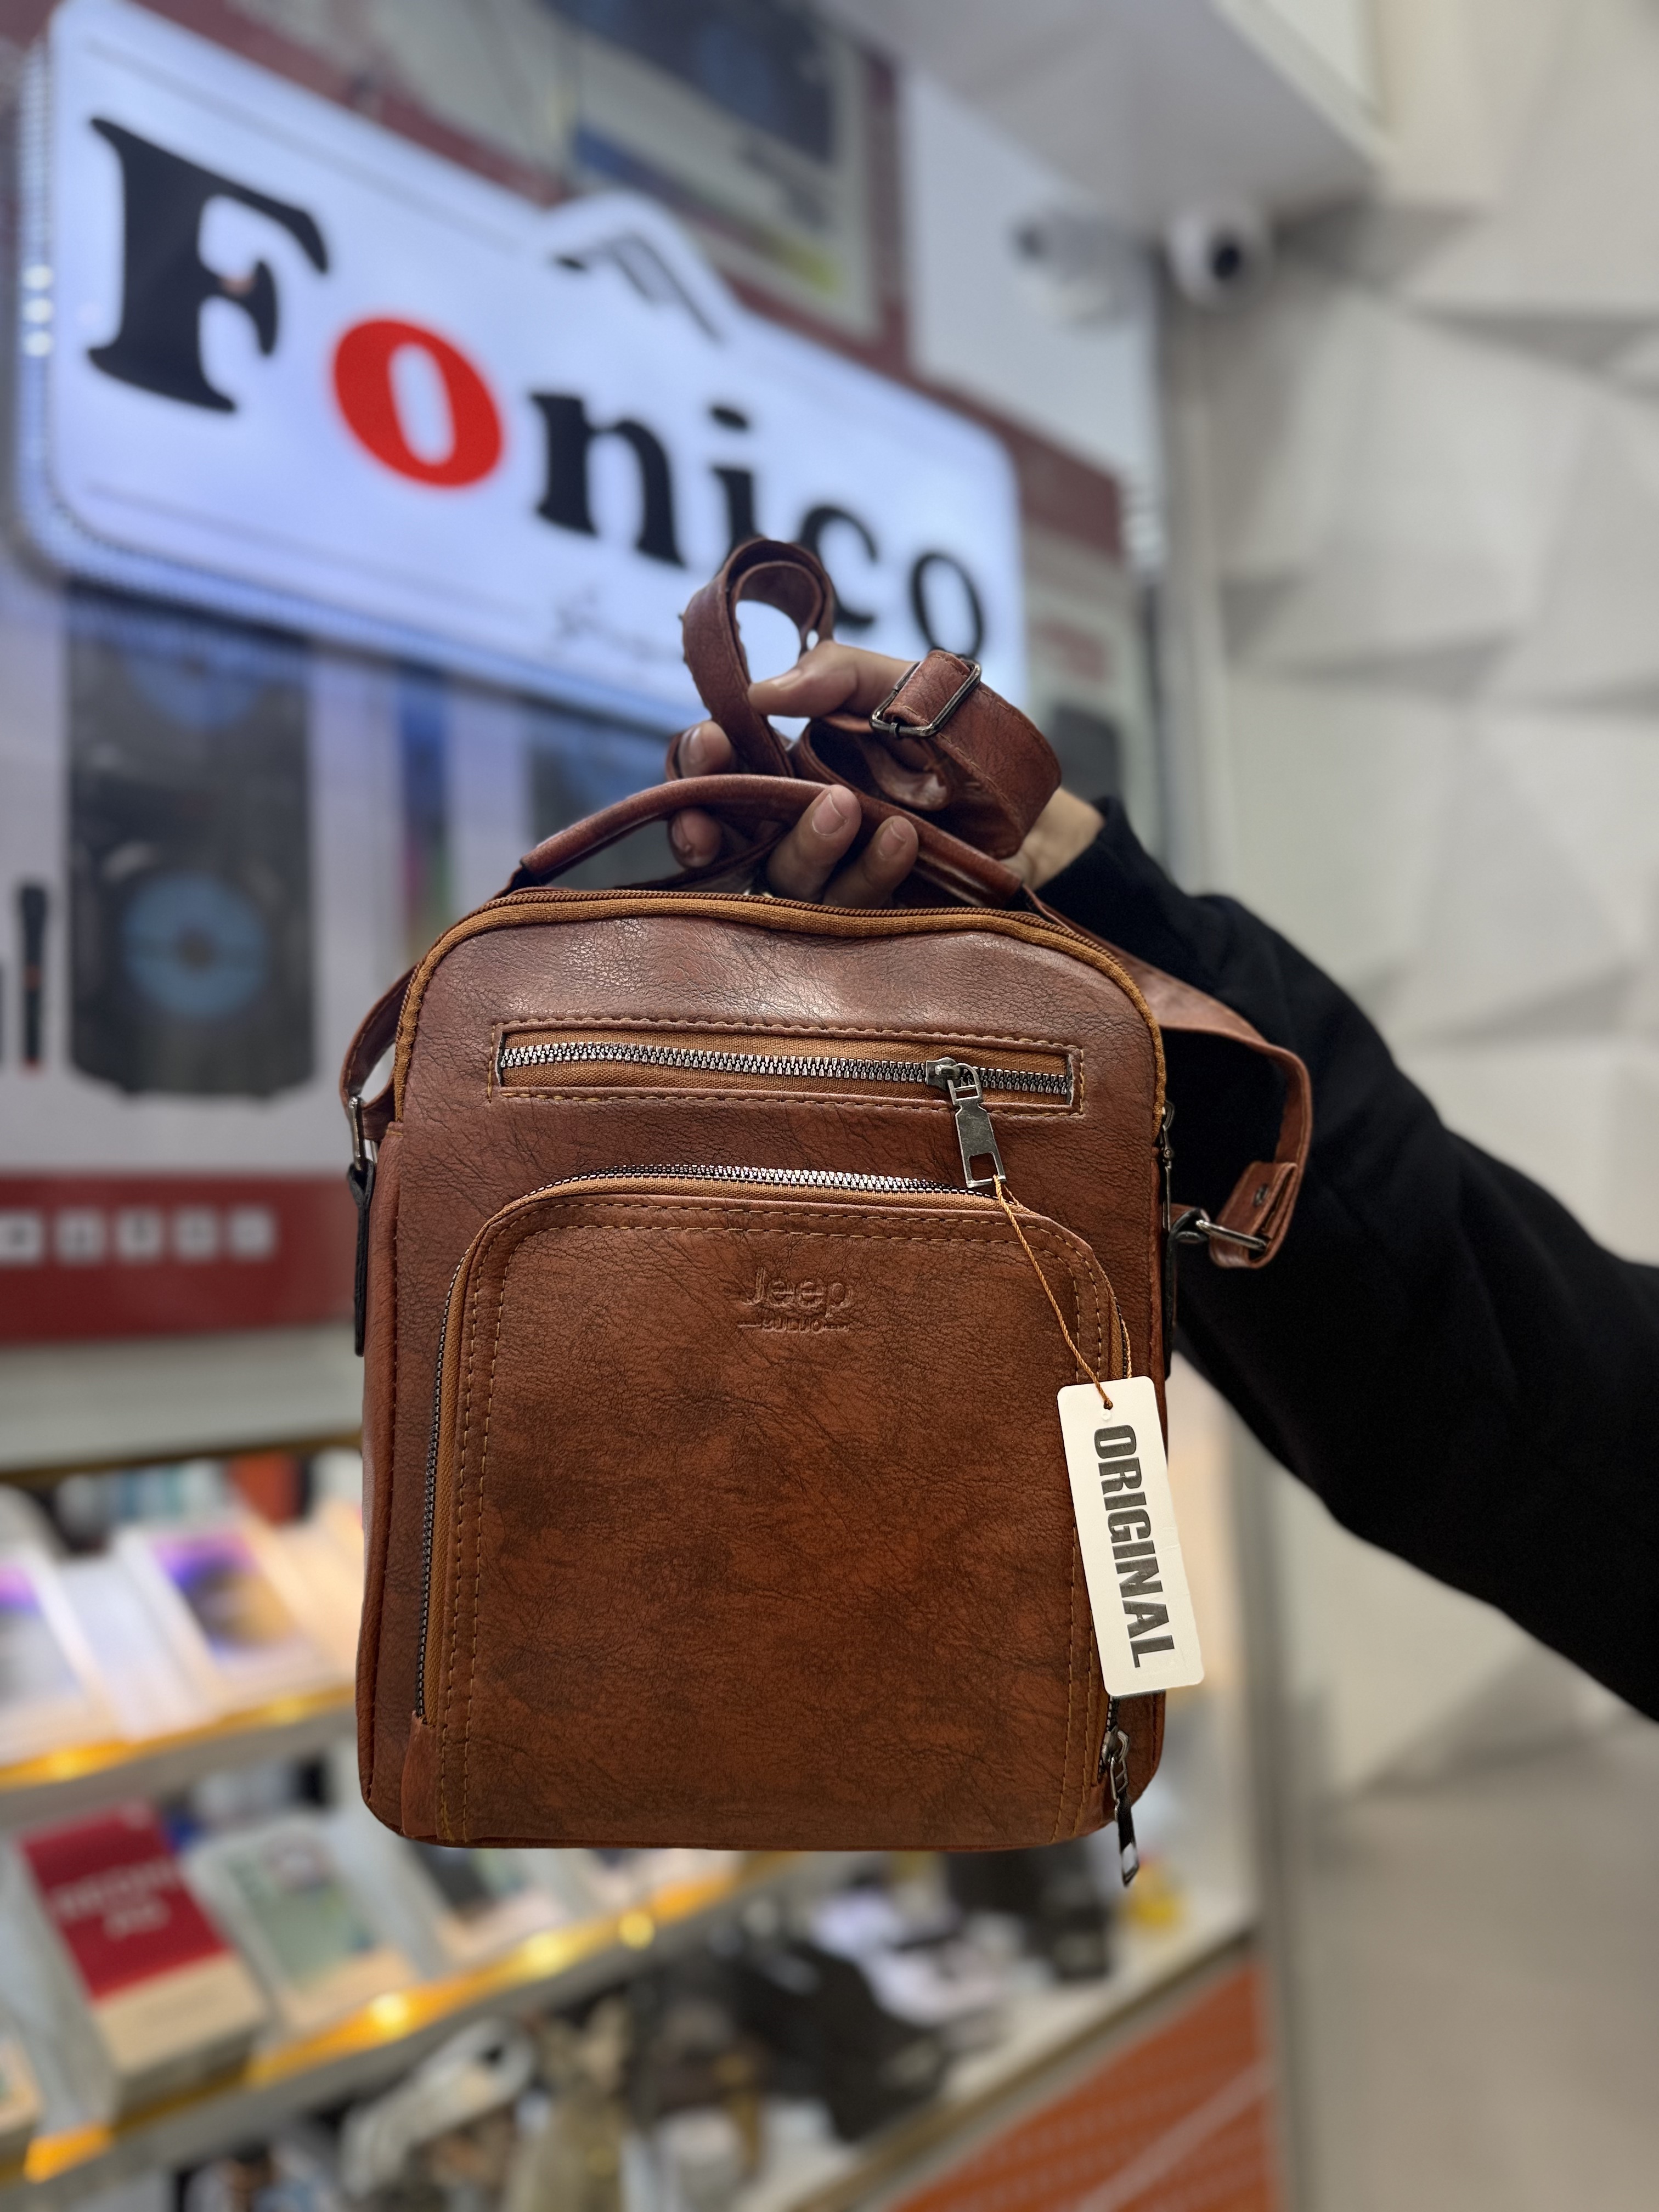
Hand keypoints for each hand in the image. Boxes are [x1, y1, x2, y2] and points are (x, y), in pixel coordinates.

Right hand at [667, 639, 1103, 902]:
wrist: (1031, 802)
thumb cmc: (954, 737)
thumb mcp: (898, 683)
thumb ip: (834, 674)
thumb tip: (761, 692)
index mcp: (780, 763)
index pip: (712, 771)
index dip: (695, 763)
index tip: (711, 744)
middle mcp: (788, 825)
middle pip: (723, 838)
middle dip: (710, 825)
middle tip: (727, 807)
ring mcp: (826, 876)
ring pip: (783, 880)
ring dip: (806, 845)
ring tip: (846, 807)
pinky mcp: (867, 918)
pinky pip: (849, 909)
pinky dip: (870, 872)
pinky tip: (900, 837)